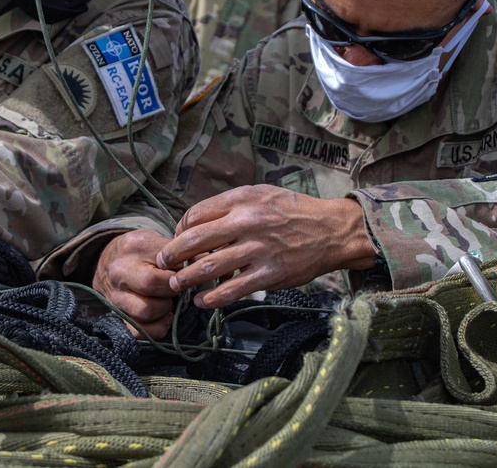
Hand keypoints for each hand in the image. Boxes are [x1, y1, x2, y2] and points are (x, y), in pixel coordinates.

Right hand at [92, 228, 179, 338]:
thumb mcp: (158, 240)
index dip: (181, 270)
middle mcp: (121, 270)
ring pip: (144, 311)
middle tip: (177, 288)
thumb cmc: (142, 251)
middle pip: (151, 285)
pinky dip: (155, 329)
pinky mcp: (116, 314)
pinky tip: (163, 319)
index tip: (186, 272)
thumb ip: (181, 250)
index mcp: (136, 246)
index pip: (166, 261)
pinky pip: (136, 331)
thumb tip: (208, 262)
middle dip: (172, 289)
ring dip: (164, 310)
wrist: (108, 260)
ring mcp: (116, 294)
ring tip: (168, 302)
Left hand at [158, 185, 376, 308]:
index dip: (180, 230)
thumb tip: (199, 224)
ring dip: (186, 279)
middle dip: (172, 255)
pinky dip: (211, 299)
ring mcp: (257, 250)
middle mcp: (247, 223)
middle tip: (164, 264)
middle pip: (194, 241)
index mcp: (242, 200)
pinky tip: (202, 301)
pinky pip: (232, 290)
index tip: (178, 240)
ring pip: (208, 267)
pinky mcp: (269, 275)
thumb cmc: (294, 211)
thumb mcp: (261, 194)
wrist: (332, 231)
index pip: (195, 215)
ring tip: (177, 285)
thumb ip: (231, 206)